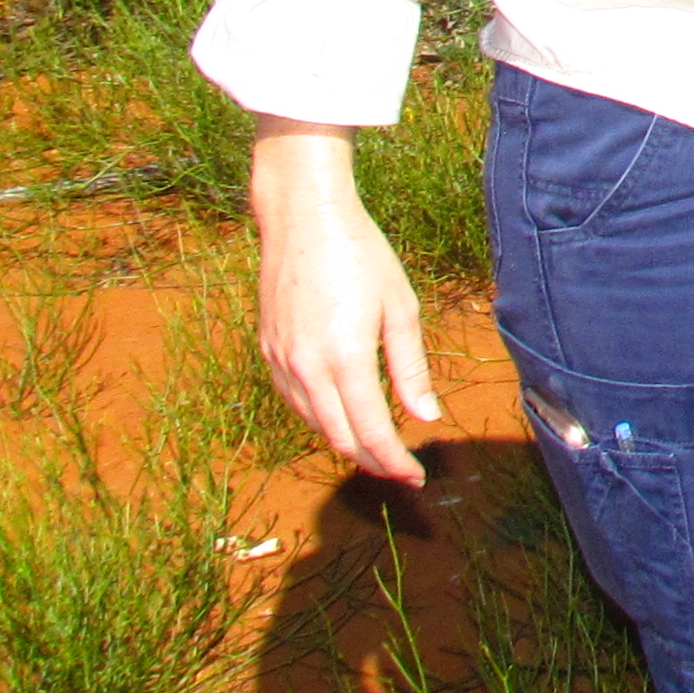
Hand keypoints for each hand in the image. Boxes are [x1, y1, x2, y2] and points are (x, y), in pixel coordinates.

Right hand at [249, 122, 440, 481]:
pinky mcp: (267, 349)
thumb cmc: (360, 254)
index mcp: (345, 358)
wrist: (303, 217)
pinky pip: (293, 401)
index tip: (415, 475)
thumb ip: (410, 368)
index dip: (394, 460)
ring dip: (345, 442)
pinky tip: (339, 415)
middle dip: (371, 460)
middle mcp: (307, 367)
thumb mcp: (400, 308)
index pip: (371, 431)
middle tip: (399, 469)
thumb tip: (426, 416)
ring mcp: (281, 360)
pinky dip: (318, 418)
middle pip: (339, 438)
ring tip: (375, 447)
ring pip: (313, 423)